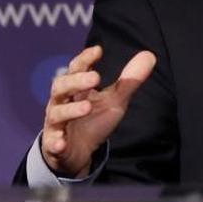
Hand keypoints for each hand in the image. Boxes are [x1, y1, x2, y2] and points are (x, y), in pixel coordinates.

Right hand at [40, 45, 156, 177]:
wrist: (78, 151)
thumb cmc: (94, 119)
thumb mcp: (114, 100)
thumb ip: (129, 81)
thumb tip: (150, 55)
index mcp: (76, 88)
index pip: (76, 68)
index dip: (85, 59)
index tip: (98, 50)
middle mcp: (62, 102)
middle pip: (61, 86)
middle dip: (76, 81)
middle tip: (95, 77)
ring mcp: (56, 124)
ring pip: (56, 113)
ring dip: (70, 109)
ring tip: (87, 107)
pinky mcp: (55, 145)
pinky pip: (52, 143)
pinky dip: (56, 142)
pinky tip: (61, 143)